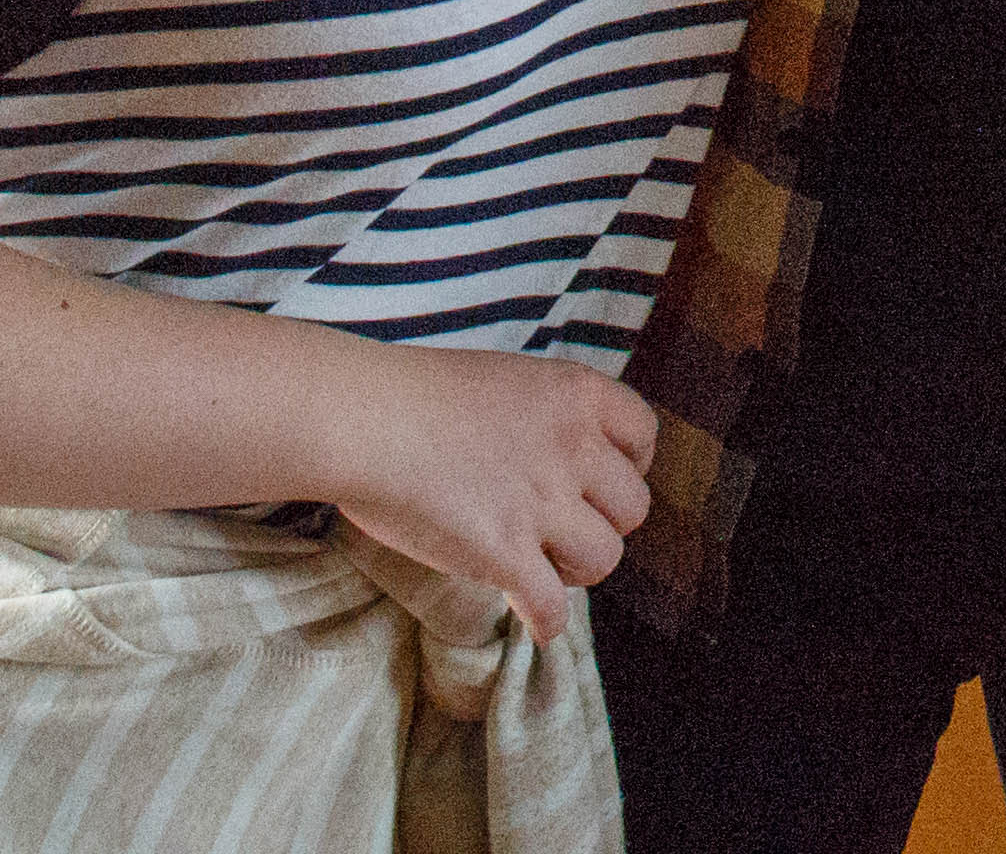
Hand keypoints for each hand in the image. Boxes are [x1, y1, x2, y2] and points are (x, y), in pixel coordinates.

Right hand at [318, 345, 655, 639]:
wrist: (362, 418)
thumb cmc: (410, 395)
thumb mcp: (500, 381)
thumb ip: (539, 417)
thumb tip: (548, 455)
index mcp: (575, 394)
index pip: (644, 436)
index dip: (626, 465)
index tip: (598, 482)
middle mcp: (572, 447)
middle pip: (633, 508)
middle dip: (601, 523)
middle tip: (561, 530)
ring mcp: (543, 503)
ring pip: (604, 559)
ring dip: (574, 571)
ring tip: (540, 567)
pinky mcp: (506, 554)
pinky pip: (551, 608)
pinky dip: (546, 623)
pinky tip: (533, 624)